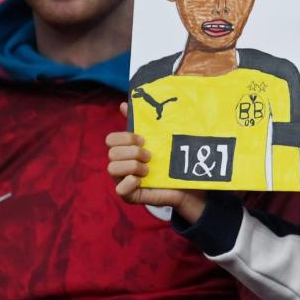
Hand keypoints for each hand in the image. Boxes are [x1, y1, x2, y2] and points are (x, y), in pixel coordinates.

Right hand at [106, 102, 206, 222]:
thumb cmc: (172, 161)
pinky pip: (120, 190)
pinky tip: (141, 181)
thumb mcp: (159, 139)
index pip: (111, 139)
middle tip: (150, 156)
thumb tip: (124, 103)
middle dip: (132, 152)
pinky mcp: (131, 196)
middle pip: (111, 153)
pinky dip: (130, 183)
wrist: (188, 183)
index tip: (144, 139)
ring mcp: (124, 181)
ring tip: (148, 169)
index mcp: (126, 150)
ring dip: (132, 166)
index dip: (125, 137)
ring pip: (112, 169)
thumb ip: (143, 122)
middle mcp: (121, 165)